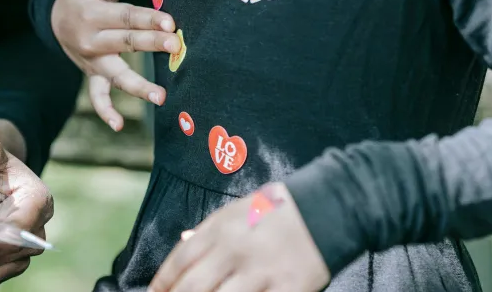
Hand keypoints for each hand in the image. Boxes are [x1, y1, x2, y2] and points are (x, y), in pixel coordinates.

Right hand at [52, 0, 180, 130]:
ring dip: (138, 86)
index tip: (170, 22)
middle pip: (125, 43)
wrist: (54, 19)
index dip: (148, 19)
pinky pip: (97, 96)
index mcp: (94, 15)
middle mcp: (92, 41)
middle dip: (151, 45)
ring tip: (161, 96)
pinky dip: (106, 111)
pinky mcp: (92, 75)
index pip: (126, 17)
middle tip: (175, 47)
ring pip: (117, 75)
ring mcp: (92, 62)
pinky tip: (119, 125)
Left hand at [150, 184, 329, 291]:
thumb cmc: (280, 208)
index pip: (181, 260)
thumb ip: (211, 228)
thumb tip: (184, 242)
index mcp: (222, 227)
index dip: (163, 282)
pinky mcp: (288, 289)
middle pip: (193, 286)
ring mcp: (262, 272)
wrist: (329, 207)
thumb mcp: (239, 209)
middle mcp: (237, 250)